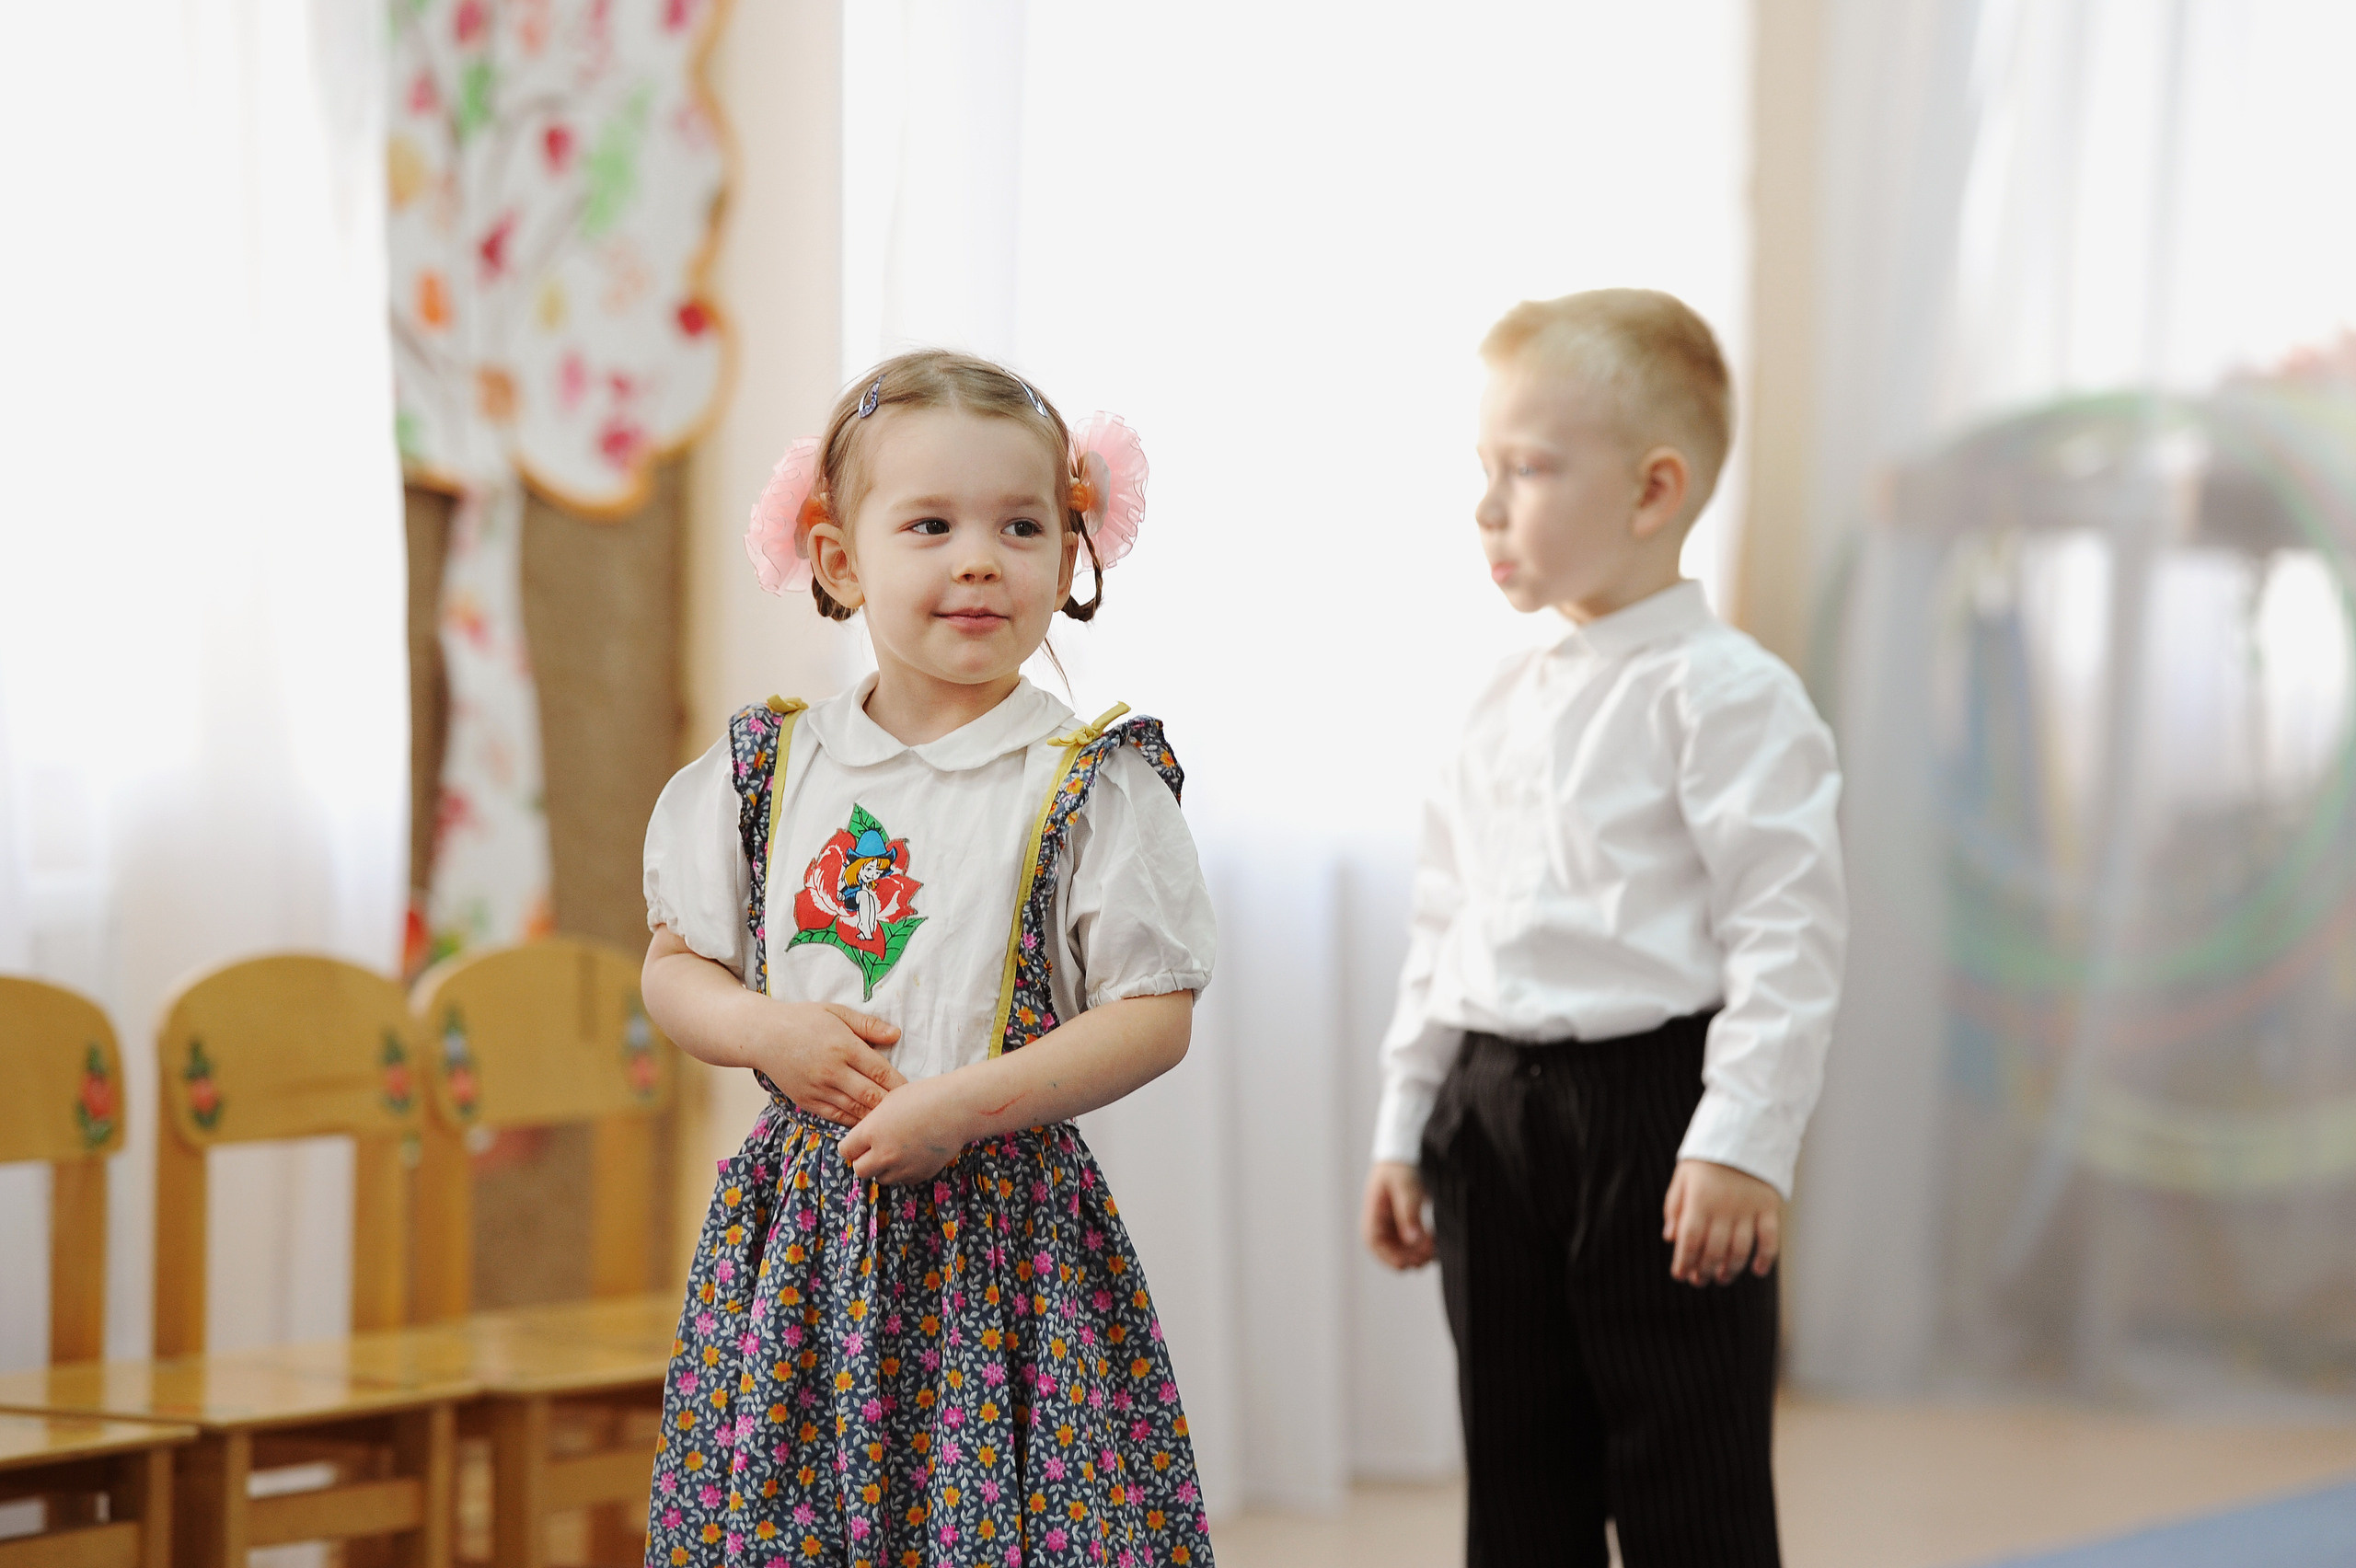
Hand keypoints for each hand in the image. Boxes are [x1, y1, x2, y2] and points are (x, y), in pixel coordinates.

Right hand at [747, 1002, 906, 1126]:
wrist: (762, 1035)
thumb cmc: (803, 1020)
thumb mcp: (837, 1013)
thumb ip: (868, 1026)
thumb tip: (897, 1035)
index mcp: (844, 1047)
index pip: (881, 1072)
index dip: (900, 1085)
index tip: (913, 1091)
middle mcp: (833, 1071)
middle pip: (871, 1095)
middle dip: (892, 1105)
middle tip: (909, 1111)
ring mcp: (819, 1089)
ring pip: (855, 1110)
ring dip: (875, 1117)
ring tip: (894, 1123)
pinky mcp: (807, 1101)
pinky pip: (836, 1116)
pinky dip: (853, 1121)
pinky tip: (866, 1124)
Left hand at [837, 1074, 972, 1186]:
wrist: (958, 1109)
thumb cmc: (924, 1096)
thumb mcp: (889, 1102)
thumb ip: (872, 1123)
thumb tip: (863, 1138)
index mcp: (871, 1131)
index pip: (846, 1150)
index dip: (851, 1145)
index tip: (858, 1142)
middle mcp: (883, 1154)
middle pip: (860, 1170)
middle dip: (864, 1160)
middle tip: (874, 1149)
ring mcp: (902, 1167)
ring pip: (881, 1178)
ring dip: (883, 1168)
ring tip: (897, 1150)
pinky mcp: (919, 1175)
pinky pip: (902, 1180)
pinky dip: (903, 1171)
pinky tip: (913, 1154)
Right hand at [1362, 1161, 1433, 1269]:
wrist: (1402, 1159)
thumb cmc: (1399, 1171)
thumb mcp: (1406, 1189)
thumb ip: (1409, 1214)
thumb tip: (1412, 1240)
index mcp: (1372, 1220)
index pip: (1378, 1248)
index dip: (1397, 1258)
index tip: (1418, 1258)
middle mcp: (1379, 1230)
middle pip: (1394, 1256)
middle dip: (1414, 1256)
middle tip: (1434, 1248)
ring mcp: (1391, 1233)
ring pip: (1406, 1255)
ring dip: (1421, 1253)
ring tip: (1437, 1243)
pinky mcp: (1403, 1232)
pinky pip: (1413, 1248)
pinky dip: (1424, 1247)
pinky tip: (1436, 1240)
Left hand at [1662, 1158, 1781, 1285]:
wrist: (1743, 1131)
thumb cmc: (1707, 1158)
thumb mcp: (1682, 1177)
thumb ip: (1675, 1208)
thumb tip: (1671, 1239)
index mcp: (1700, 1200)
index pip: (1690, 1240)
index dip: (1684, 1261)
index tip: (1680, 1274)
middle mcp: (1724, 1208)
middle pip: (1714, 1250)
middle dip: (1704, 1271)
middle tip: (1700, 1281)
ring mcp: (1749, 1209)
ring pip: (1740, 1250)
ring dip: (1731, 1270)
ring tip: (1722, 1278)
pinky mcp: (1769, 1207)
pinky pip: (1770, 1239)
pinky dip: (1765, 1259)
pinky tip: (1756, 1271)